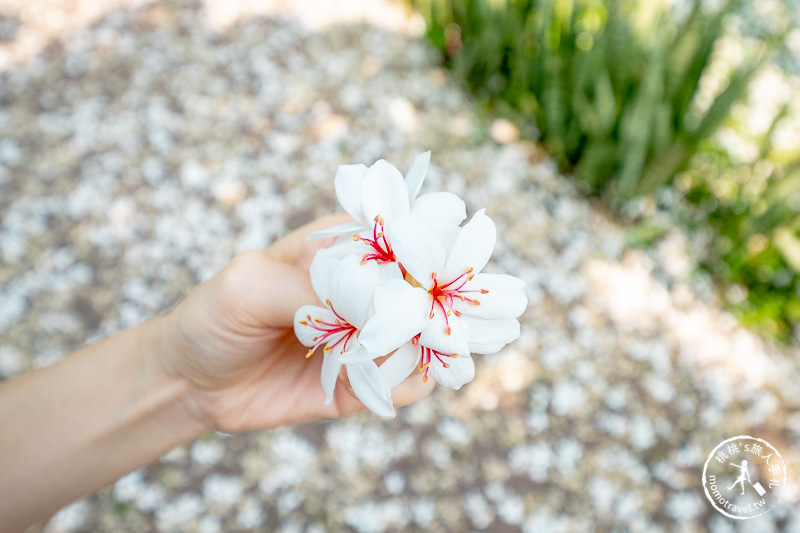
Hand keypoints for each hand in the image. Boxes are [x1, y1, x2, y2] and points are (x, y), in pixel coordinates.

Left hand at [159, 215, 434, 432]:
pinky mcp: (364, 381)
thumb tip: (371, 308)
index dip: (425, 254)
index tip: (428, 277)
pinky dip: (407, 384)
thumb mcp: (249, 286)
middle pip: (423, 292)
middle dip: (433, 306)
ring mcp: (368, 338)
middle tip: (414, 324)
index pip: (401, 240)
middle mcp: (364, 291)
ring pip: (424, 338)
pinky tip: (380, 382)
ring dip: (424, 348)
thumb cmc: (213, 318)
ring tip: (388, 356)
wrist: (190, 383)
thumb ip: (309, 289)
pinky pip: (405, 384)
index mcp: (342, 250)